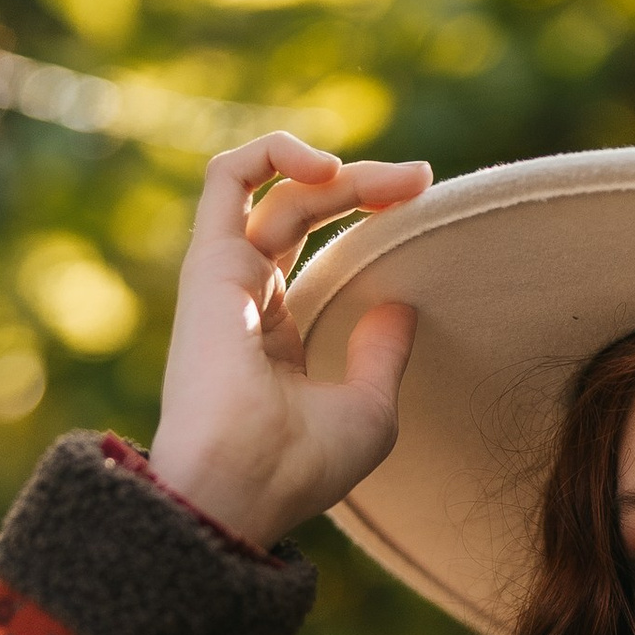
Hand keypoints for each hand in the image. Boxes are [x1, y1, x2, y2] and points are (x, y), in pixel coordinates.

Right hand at [148, 130, 426, 548]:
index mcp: (275, 333)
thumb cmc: (300, 465)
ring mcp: (226, 277)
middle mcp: (247, 298)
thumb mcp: (368, 411)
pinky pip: (225, 179)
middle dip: (366, 185)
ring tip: (391, 178)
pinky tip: (325, 166)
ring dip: (336, 171)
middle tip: (422, 180)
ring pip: (277, 192)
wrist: (242, 482)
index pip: (317, 249)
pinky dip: (272, 153)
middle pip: (305, 211)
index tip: (424, 206)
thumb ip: (383, 354)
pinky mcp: (210, 260)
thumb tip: (401, 305)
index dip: (369, 219)